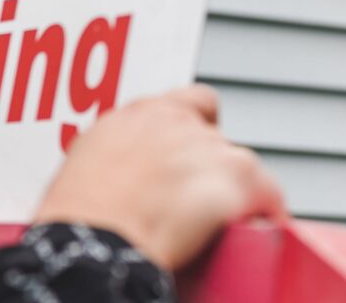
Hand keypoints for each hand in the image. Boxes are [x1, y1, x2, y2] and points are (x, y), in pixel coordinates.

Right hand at [34, 85, 286, 270]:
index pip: (189, 103)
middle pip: (215, 139)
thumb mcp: (84, 170)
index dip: (199, 128)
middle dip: (210, 171)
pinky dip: (267, 210)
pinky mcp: (235, 176)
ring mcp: (206, 146)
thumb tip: (127, 179)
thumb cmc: (77, 221)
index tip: (193, 154)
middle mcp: (173, 121)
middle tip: (196, 205)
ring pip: (241, 165)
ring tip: (219, 225)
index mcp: (134, 117)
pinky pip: (268, 192)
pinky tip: (260, 227)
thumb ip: (117, 157)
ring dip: (234, 191)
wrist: (91, 243)